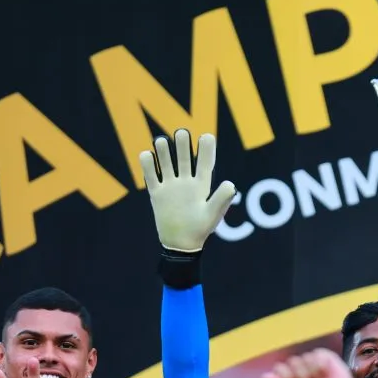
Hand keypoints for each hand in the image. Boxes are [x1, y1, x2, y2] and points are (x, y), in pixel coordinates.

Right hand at [140, 129, 236, 252]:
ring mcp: (171, 186)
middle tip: (181, 133)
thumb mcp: (212, 214)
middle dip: (183, 145)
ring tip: (161, 141)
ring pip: (166, 163)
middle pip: (184, 158)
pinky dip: (148, 165)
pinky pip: (151, 176)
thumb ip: (221, 199)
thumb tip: (231, 184)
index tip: (206, 136)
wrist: (180, 245)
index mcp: (202, 185)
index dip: (206, 149)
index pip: (205, 162)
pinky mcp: (157, 193)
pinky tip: (146, 155)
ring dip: (164, 151)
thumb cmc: (200, 230)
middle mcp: (186, 182)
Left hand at [262, 349, 358, 377]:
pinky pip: (316, 355)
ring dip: (312, 371)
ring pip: (304, 358)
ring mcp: (311, 359)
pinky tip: (326, 372)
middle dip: (301, 374)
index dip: (287, 376)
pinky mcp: (323, 355)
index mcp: (290, 375)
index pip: (280, 368)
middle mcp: (299, 365)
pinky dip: (320, 366)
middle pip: (293, 361)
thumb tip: (263, 377)